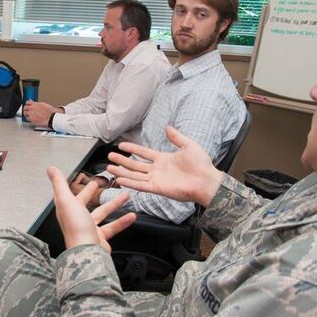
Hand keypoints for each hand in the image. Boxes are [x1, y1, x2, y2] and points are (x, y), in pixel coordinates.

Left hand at [23, 100, 55, 125]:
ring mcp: (31, 115)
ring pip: (25, 114)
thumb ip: (37, 103)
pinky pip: (28, 119)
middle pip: (25, 108)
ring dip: (27, 114)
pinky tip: (33, 119)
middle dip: (26, 109)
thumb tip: (34, 102)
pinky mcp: (32, 120)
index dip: (27, 104)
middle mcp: (32, 109)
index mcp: (35, 104)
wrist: (51, 118)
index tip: (28, 105)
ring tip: (30, 115)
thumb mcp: (44, 104)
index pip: (27, 102)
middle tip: (27, 111)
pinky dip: (29, 119)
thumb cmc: (50, 112)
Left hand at [48, 166, 135, 252]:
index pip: (70, 194)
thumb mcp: (66, 200)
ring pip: (102, 213)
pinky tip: (130, 216)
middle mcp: (77, 219)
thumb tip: (51, 169)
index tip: (81, 178)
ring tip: (125, 196)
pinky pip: (112, 226)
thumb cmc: (76, 228)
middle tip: (98, 184)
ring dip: (114, 204)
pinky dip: (122, 221)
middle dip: (92, 193)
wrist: (87, 252)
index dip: (75, 185)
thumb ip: (59, 184)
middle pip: (85, 203)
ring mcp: (88, 228)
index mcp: (67, 209)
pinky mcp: (100, 237)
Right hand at [106, 126, 222, 207]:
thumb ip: (176, 137)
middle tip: (110, 156)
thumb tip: (168, 127)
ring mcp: (156, 179)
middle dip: (122, 161)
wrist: (207, 181)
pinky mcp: (158, 188)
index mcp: (163, 159)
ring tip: (109, 168)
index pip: (143, 152)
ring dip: (121, 172)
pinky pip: (140, 185)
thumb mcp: (188, 145)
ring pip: (134, 175)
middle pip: (135, 164)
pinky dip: (130, 183)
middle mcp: (157, 170)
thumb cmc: (201, 164)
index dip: (132, 148)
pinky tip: (120, 180)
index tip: (121, 145)